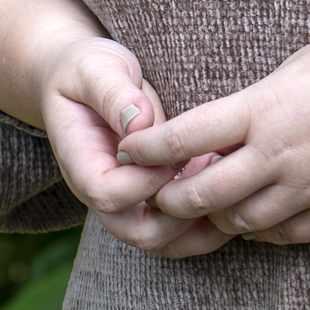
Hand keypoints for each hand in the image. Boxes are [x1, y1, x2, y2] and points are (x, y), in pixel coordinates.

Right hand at [38, 35, 235, 258]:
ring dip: (201, 222)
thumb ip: (112, 93)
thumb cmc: (86, 72)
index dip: (145, 179)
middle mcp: (106, 191)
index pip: (109, 195)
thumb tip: (140, 122)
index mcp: (82, 164)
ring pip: (167, 240)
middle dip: (182, 213)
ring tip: (225, 174)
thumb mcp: (92, 70)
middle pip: (140, 233)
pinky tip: (228, 178)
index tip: (176, 151)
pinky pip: (182, 225)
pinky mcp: (154, 195)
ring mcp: (131, 199)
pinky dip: (208, 215)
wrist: (82, 79)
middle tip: (210, 168)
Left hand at [122, 22, 309, 245]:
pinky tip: (264, 209)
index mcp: (266, 108)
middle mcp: (282, 155)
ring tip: (214, 199)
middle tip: (162, 191)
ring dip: (220, 214)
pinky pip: (284, 235)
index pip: (185, 138)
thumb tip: (222, 131)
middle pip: (202, 194)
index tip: (127, 154)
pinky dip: (264, 227)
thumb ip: (257, 103)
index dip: (146, 151)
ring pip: (240, 223)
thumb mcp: (299, 65)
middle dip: (172, 197)